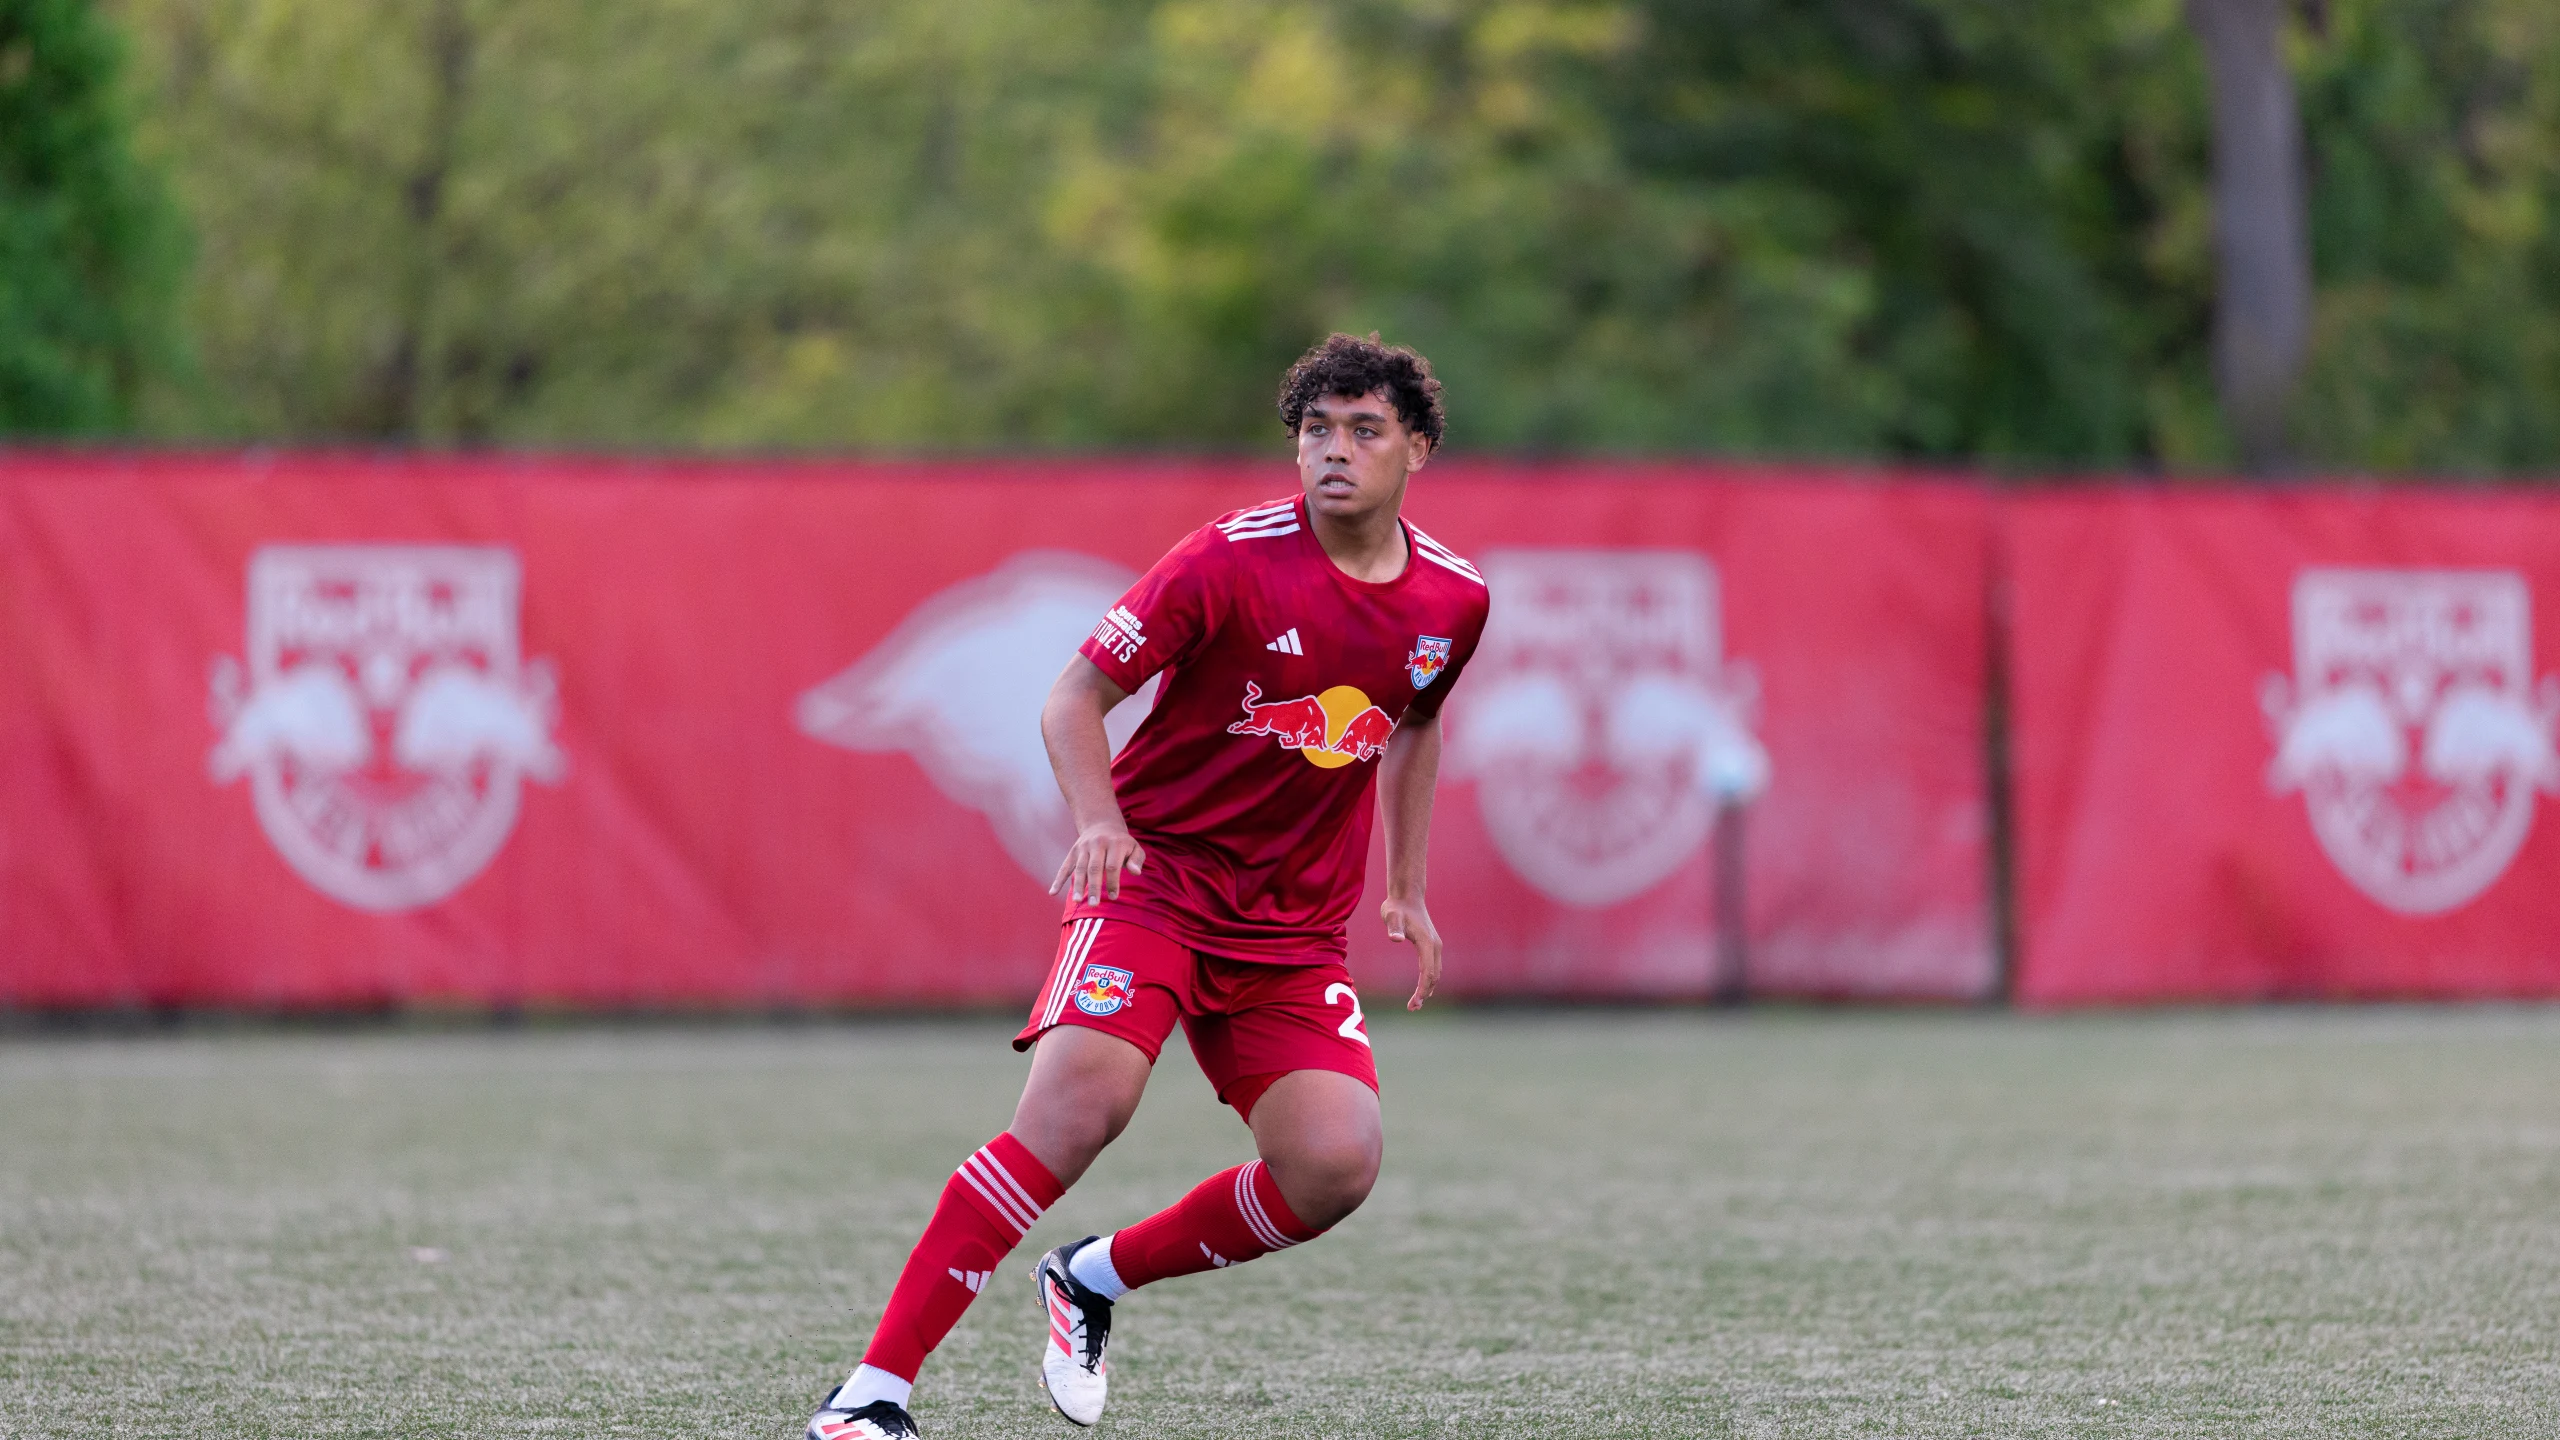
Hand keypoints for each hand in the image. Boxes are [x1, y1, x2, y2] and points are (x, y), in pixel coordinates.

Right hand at [1050, 820, 1145, 902]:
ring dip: (1078, 885)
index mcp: (1115, 843)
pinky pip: (1065, 866)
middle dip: (1093, 886)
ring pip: (1080, 868)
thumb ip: (1137, 860)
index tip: (1114, 897)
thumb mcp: (1135, 848)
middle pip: (1094, 867)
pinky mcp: (1073, 851)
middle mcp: (1097, 844)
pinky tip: (1053, 892)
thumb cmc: (1122, 843)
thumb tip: (1135, 872)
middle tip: (1094, 904)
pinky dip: (1058, 880)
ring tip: (1077, 901)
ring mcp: (1083, 847)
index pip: (1113, 865)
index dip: (1113, 882)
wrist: (1102, 825)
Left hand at [1381, 894, 1441, 1010]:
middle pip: (1434, 976)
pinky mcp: (1431, 945)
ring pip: (1435, 973)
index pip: (1427, 972)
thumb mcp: (1391, 916)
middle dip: (1424, 993)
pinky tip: (1422, 989)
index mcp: (1427, 943)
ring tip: (1415, 1003)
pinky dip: (1429, 980)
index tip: (1413, 1003)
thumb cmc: (1397, 907)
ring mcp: (1435, 945)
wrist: (1406, 896)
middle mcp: (1435, 946)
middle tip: (1412, 1008)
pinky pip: (1433, 967)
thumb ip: (1393, 928)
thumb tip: (1395, 939)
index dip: (1422, 990)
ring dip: (1428, 989)